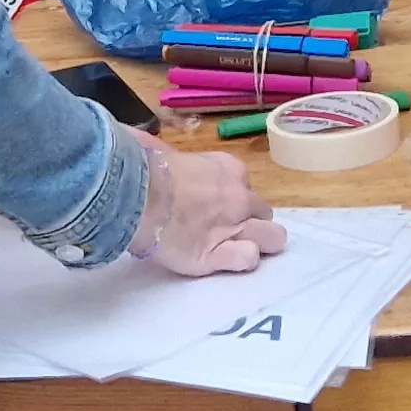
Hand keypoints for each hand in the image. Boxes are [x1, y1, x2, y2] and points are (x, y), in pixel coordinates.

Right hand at [129, 135, 288, 274]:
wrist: (138, 196)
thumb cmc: (144, 167)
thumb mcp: (164, 149)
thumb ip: (170, 155)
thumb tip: (153, 151)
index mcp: (228, 167)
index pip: (243, 183)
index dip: (230, 194)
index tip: (210, 201)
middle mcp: (239, 197)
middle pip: (262, 210)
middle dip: (249, 218)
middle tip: (223, 226)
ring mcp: (235, 227)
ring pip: (273, 237)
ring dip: (260, 242)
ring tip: (237, 247)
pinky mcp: (220, 256)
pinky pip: (249, 258)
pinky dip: (242, 260)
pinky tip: (226, 259)